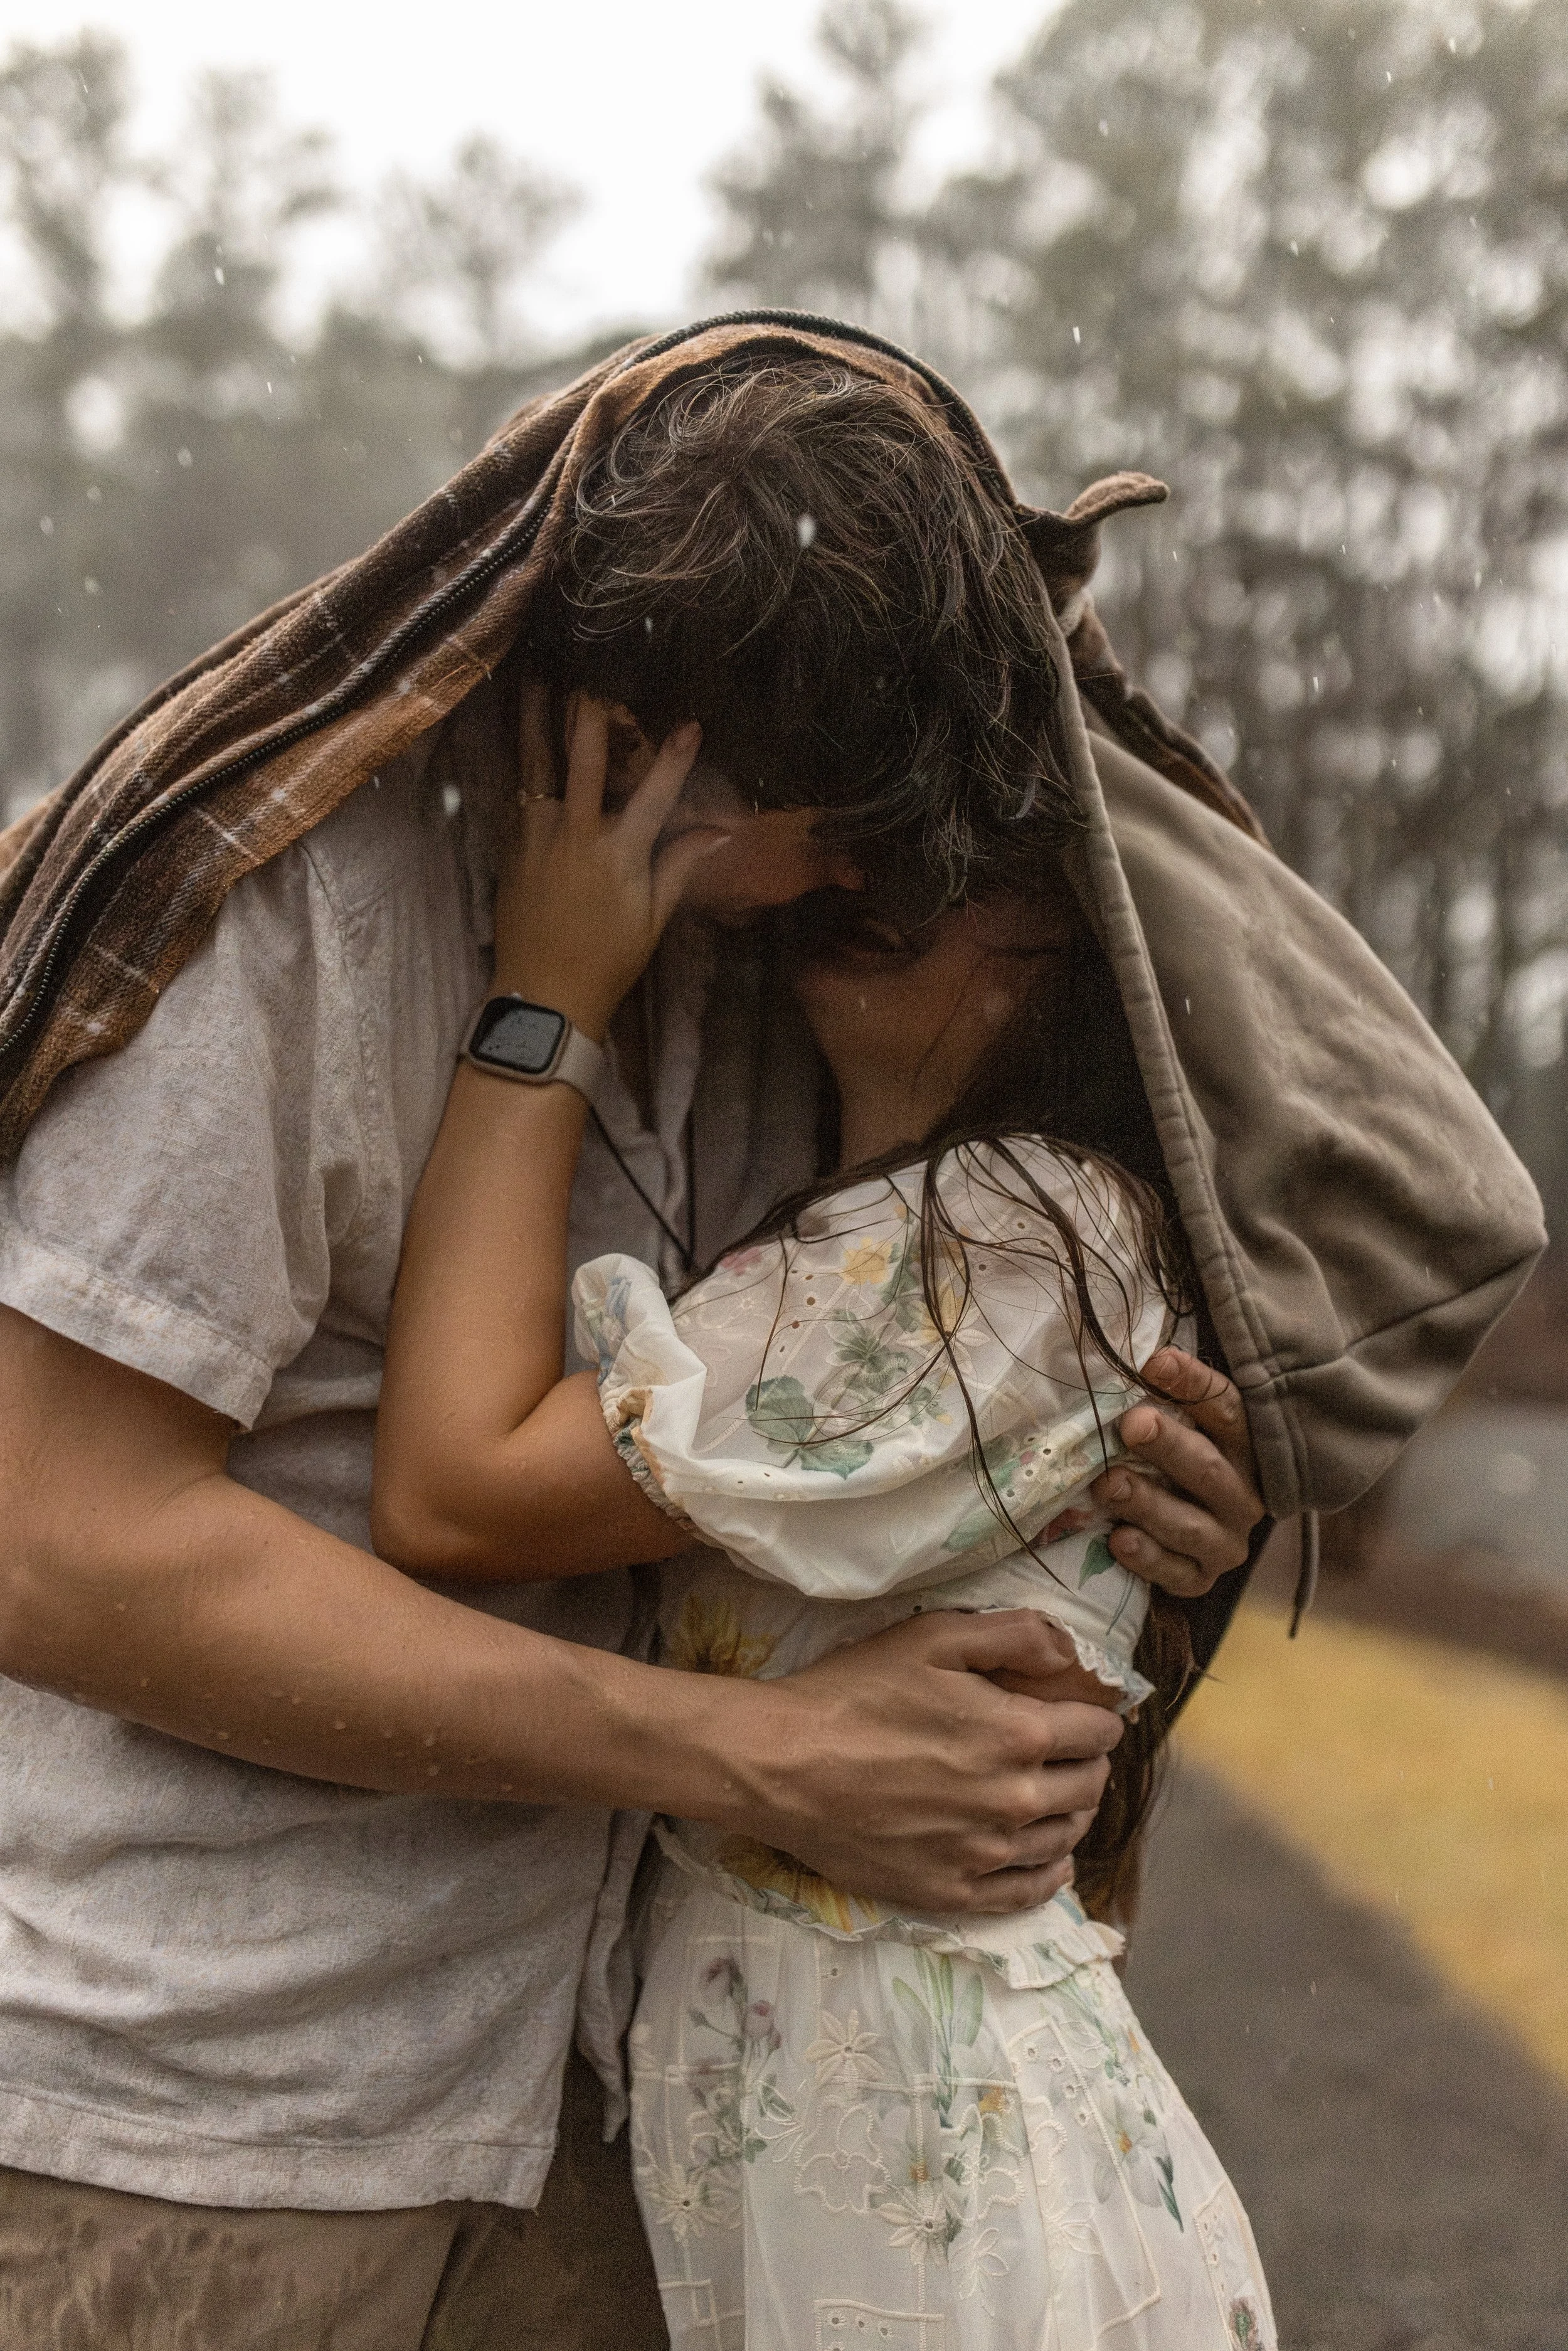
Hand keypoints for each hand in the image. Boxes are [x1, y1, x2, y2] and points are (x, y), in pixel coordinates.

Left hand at [491, 689, 725, 1037]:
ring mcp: (538, 838)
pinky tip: (520, 735)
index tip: (690, 723)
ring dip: (540, 723)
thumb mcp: (654, 919)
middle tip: (590, 676)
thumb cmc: (606, 962)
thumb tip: (718, 831)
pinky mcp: (513, 848)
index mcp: (619, 855)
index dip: (675, 758)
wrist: (542, 994)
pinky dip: (523, 762)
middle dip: (591, 716)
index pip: (657, 794)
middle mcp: (577, 836)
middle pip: (586, 762)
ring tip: (536, 682)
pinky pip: (520, 795)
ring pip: (540, 768)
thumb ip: (680, 867)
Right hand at [730, 1610, 1122, 1915]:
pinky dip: (1048, 1872)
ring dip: (1072, 1814)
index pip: (1096, 1732)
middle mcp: (1013, 1801)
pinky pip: (1026, 1892)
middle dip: (1088, 1763)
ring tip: (1057, 1796)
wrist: (781, 1766)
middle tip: (1070, 1751)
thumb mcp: (932, 1636)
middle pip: (1088, 1787)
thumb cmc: (853, 1692)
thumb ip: (1013, 1634)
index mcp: (1017, 1734)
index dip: (1097, 1717)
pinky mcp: (950, 1891)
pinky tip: (1047, 1857)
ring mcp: (983, 1854)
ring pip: (1064, 1839)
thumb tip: (1071, 1650)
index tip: (1086, 1713)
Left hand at [1091, 1347, 1263, 1597]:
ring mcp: (1225, 1542)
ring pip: (1190, 1525)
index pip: (1227, 1411)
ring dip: (1148, 1503)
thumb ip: (1161, 1397)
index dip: (1194, 1385)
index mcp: (1243, 1448)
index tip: (1155, 1363)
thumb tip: (1129, 1354)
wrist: (1183, 1536)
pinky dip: (1147, 1558)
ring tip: (1108, 1483)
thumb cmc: (1171, 1462)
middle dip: (1169, 1446)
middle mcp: (1243, 1495)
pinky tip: (1118, 1540)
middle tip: (1131, 1424)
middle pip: (1208, 1469)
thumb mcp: (1176, 1425)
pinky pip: (1176, 1573)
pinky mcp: (1201, 1579)